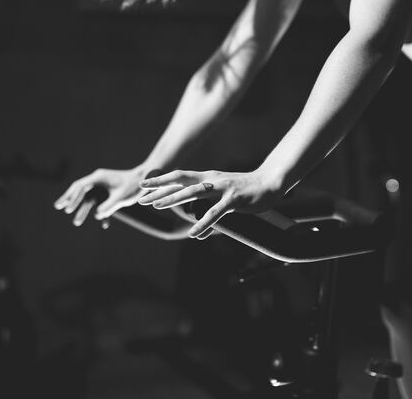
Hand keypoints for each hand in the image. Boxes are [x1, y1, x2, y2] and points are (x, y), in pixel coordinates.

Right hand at [54, 167, 150, 227]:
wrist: (146, 179)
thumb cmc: (135, 185)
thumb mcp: (123, 196)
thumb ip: (110, 205)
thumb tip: (98, 215)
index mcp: (99, 177)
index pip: (81, 187)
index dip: (73, 198)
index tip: (68, 209)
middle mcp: (98, 180)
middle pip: (79, 189)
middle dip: (69, 199)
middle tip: (58, 207)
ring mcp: (103, 186)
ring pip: (88, 197)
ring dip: (82, 208)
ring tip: (75, 221)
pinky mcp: (109, 192)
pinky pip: (99, 201)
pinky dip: (99, 211)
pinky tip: (105, 225)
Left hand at [137, 169, 283, 239]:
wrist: (270, 183)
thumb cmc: (245, 190)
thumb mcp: (222, 195)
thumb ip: (208, 206)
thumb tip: (196, 227)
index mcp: (207, 178)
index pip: (179, 177)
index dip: (161, 181)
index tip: (142, 186)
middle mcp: (211, 180)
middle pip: (180, 182)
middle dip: (160, 190)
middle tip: (141, 198)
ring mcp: (222, 188)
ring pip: (193, 193)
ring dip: (174, 199)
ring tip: (157, 207)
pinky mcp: (234, 199)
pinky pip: (216, 212)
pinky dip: (203, 223)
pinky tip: (194, 233)